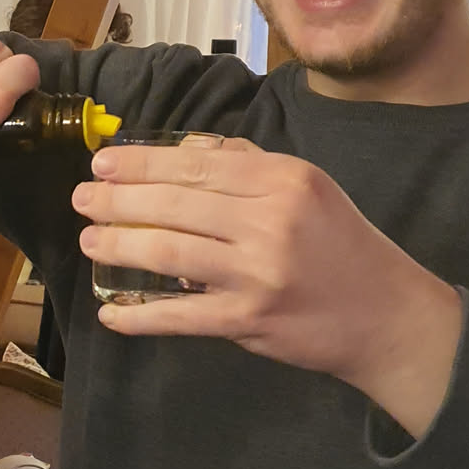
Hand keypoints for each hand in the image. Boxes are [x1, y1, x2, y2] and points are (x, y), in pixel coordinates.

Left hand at [73, 138, 462, 435]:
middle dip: (118, 200)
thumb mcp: (310, 187)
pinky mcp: (249, 320)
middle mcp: (270, 220)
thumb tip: (185, 148)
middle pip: (174, 204)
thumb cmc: (341, 245)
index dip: (142, 163)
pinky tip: (112, 314)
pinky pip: (181, 316)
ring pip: (168, 252)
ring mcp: (258, 273)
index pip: (196, 162)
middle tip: (83, 199)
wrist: (386, 316)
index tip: (104, 163)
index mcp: (283, 179)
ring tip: (89, 241)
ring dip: (118, 246)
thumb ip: (250, 164)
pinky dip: (140, 316)